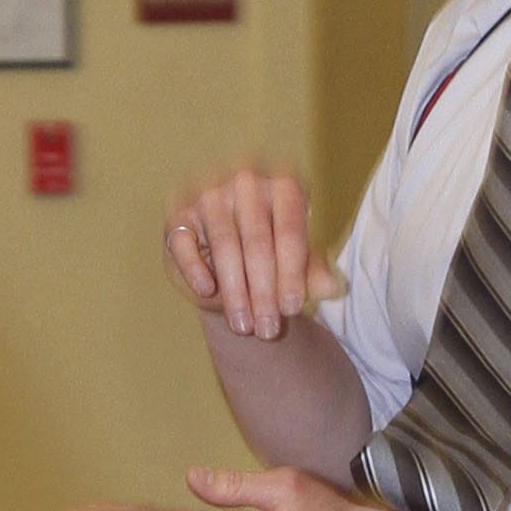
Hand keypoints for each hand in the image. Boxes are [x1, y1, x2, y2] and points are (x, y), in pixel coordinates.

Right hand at [163, 161, 345, 343]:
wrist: (226, 253)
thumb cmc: (269, 253)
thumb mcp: (294, 260)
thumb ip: (312, 271)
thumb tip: (331, 286)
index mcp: (284, 184)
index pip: (290, 231)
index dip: (292, 273)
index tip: (292, 310)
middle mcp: (247, 180)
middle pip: (258, 242)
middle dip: (263, 292)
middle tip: (267, 330)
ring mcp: (211, 193)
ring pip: (224, 246)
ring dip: (234, 292)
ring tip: (244, 327)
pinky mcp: (179, 213)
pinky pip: (185, 244)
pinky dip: (196, 269)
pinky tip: (207, 292)